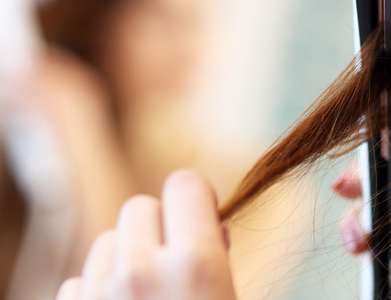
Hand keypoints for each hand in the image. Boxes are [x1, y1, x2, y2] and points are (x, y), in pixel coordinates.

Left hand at [56, 170, 235, 299]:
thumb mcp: (232, 297)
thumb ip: (220, 260)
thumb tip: (213, 228)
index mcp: (195, 264)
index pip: (185, 183)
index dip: (197, 198)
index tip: (203, 218)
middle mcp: (141, 272)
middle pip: (140, 205)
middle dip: (158, 228)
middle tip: (174, 266)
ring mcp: (99, 295)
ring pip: (107, 241)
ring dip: (124, 259)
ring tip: (146, 295)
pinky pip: (78, 282)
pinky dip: (96, 293)